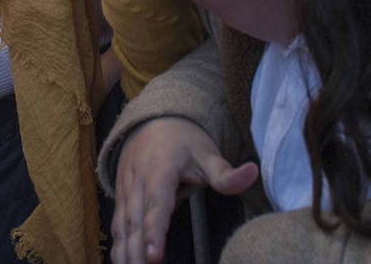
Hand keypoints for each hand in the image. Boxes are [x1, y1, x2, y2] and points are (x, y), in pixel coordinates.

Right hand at [110, 118, 257, 263]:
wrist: (154, 122)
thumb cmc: (184, 141)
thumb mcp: (207, 153)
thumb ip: (226, 173)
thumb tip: (253, 172)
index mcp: (161, 168)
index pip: (157, 203)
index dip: (154, 230)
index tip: (153, 255)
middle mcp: (138, 179)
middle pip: (136, 219)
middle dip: (136, 249)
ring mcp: (127, 187)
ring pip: (123, 222)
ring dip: (124, 249)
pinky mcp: (122, 195)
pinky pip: (117, 221)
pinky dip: (118, 243)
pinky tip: (121, 261)